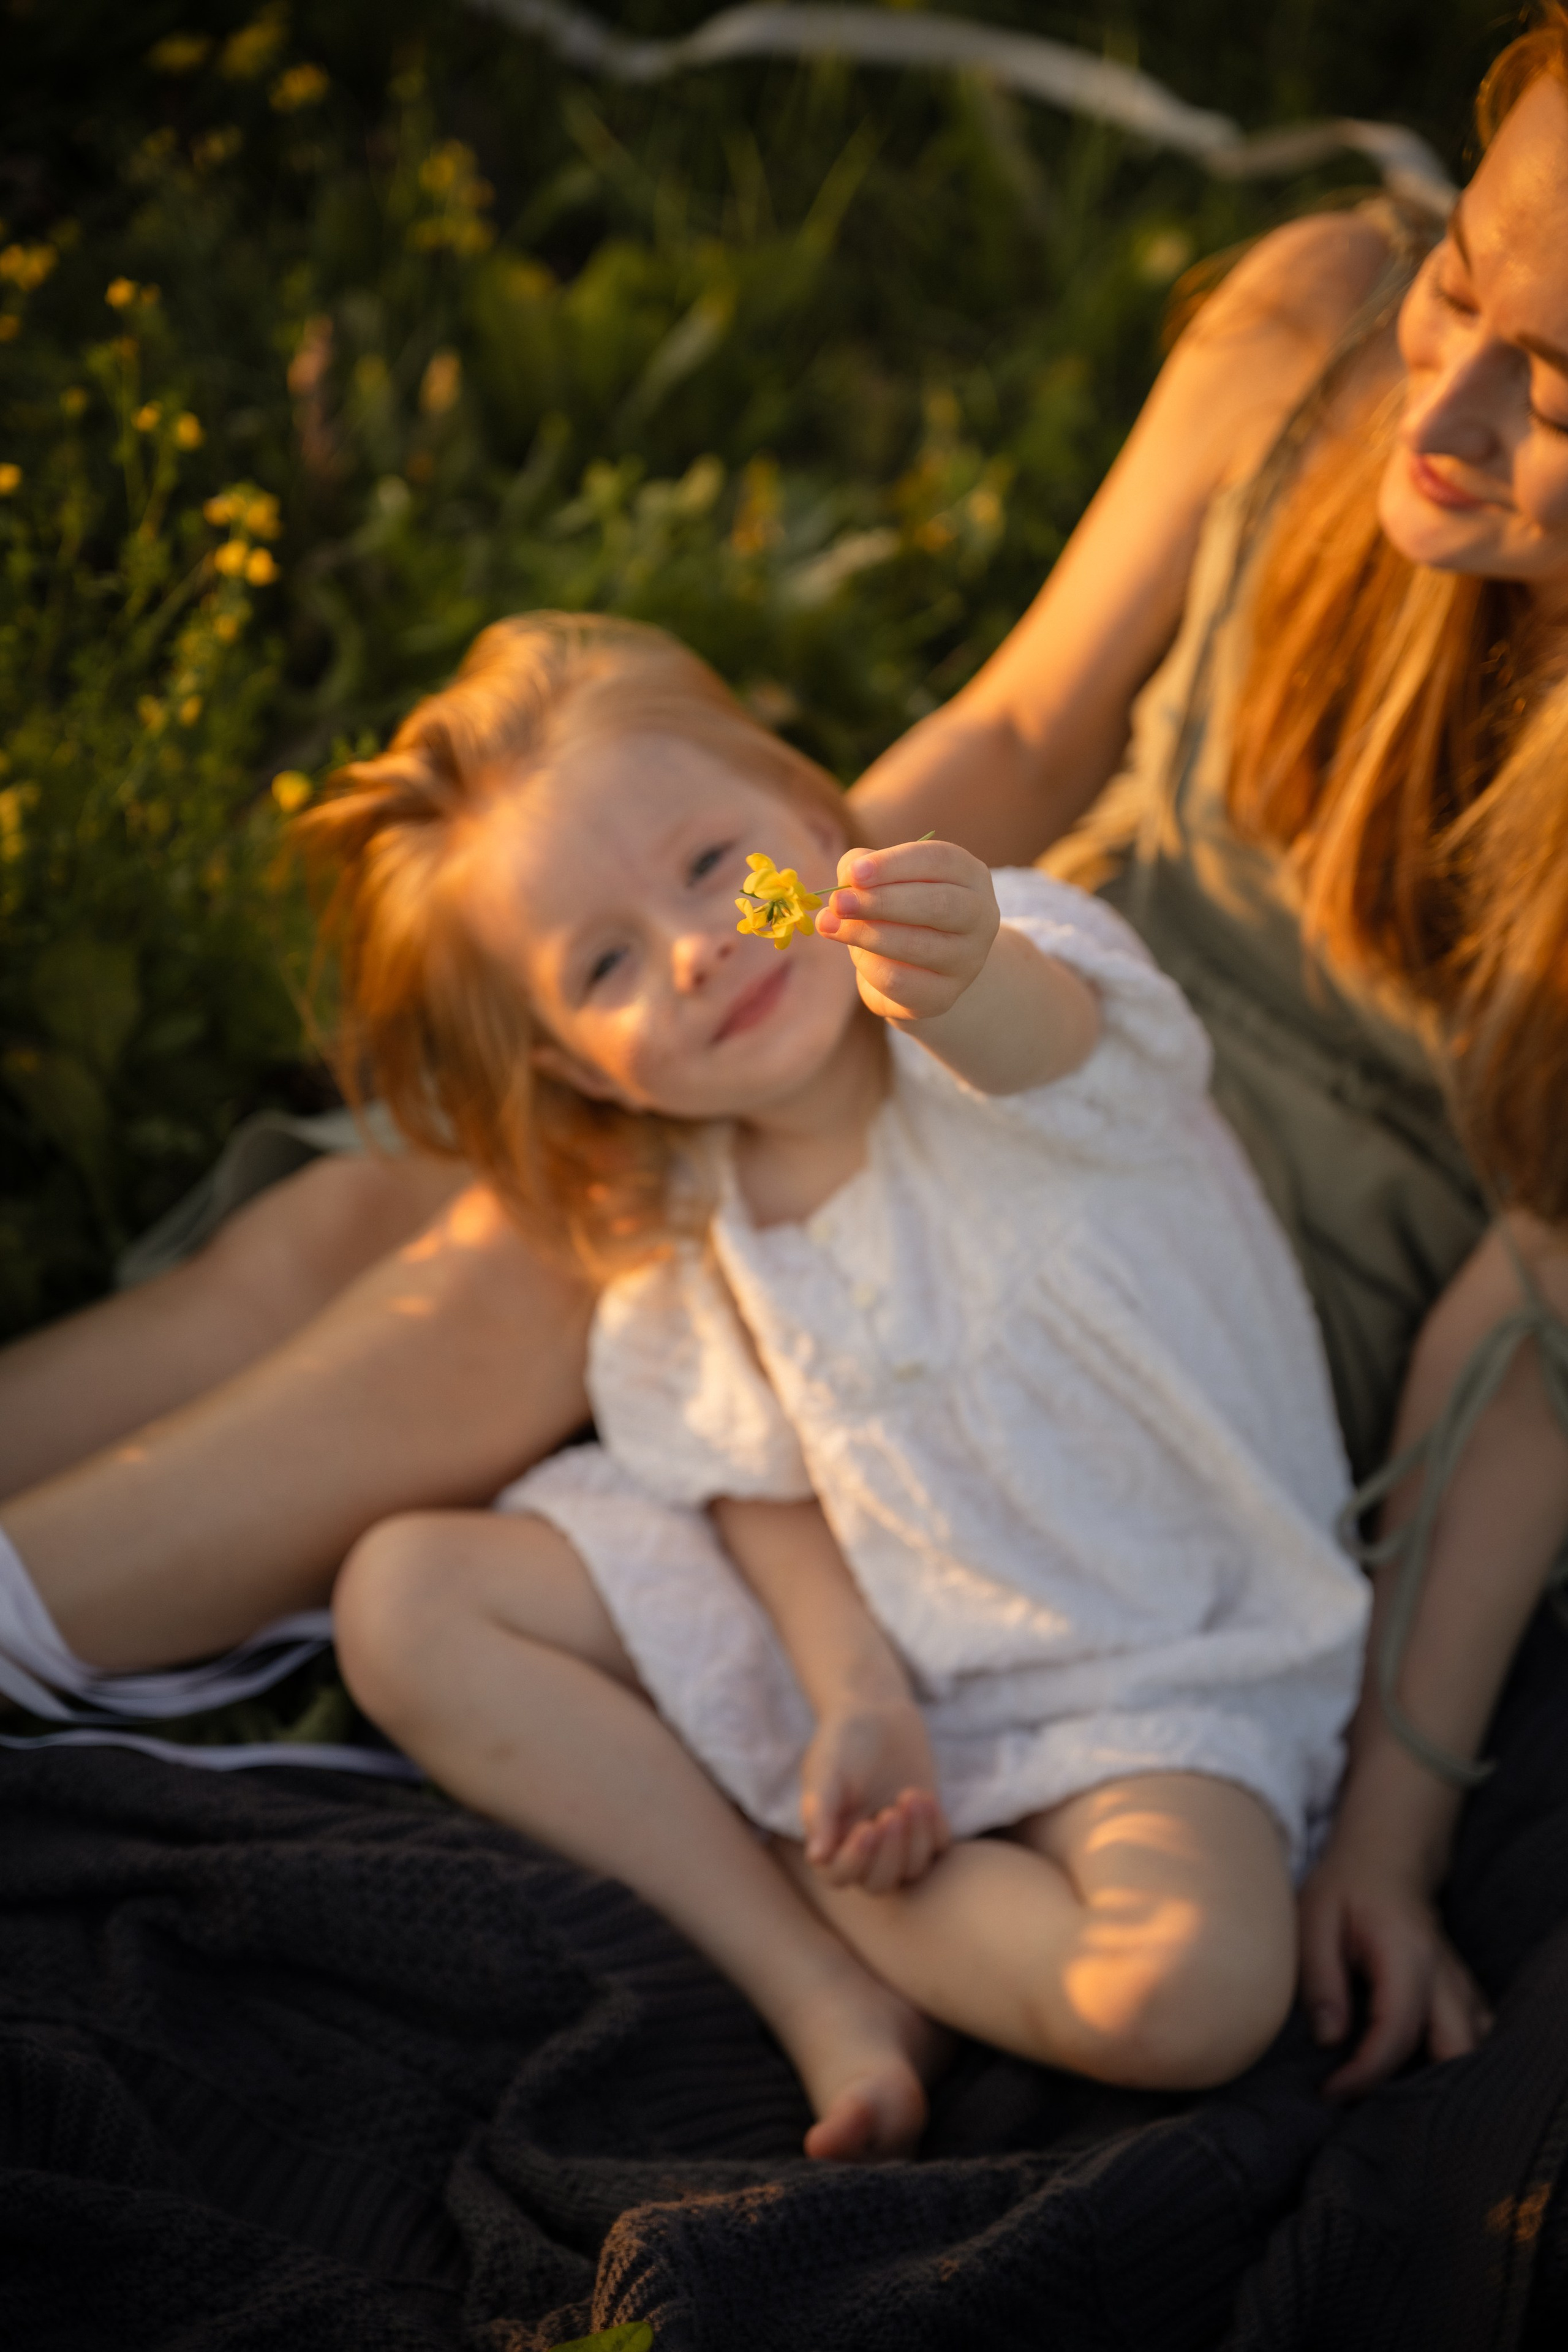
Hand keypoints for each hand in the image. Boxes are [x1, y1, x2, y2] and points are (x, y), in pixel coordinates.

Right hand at [800, 1698, 951, 1891]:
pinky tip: (923, 1797)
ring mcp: (897, 1841)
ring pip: (912, 1870)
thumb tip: (816, 1857)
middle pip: (879, 1882)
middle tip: (891, 1812)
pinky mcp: (924, 1826)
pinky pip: (938, 1848)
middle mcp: (864, 1849)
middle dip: (890, 1853)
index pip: (838, 1875)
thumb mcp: (825, 1769)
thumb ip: (820, 1812)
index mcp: (831, 1839)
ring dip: (915, 1839)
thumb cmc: (842, 1741)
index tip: (867, 1827)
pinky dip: (934, 1829)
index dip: (854, 1861)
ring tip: (911, 1795)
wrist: (875, 1712)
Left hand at [815, 838, 999, 1024]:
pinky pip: (902, 981)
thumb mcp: (882, 881)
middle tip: (838, 903)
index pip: (939, 860)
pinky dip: (870, 967)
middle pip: (938, 904)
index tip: (854, 873)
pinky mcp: (944, 996)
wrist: (918, 972)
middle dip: (882, 902)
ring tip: (830, 926)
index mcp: (969, 875)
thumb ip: (861, 870)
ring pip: (918, 946)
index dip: (895, 865)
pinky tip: (857, 956)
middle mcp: (980, 916)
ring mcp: (968, 960)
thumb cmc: (898, 912)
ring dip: (867, 935)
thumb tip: (844, 883)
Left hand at [1299, 1839, 1492, 2098]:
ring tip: (1388, 2087)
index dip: (1366, 2073)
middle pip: (1455, 2050)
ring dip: (1439, 2075)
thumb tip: (1330, 2041)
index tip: (1330, 2091)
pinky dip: (1450, 2058)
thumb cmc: (1343, 1889)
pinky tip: (1413, 2066)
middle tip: (1365, 2100)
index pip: (1397, 2033)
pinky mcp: (1461, 1990)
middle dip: (1417, 2088)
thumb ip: (1321, 1979)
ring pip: (1473, 2046)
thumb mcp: (1313, 1920)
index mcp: (1406, 1956)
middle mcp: (1444, 1974)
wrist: (1383, 1858)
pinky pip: (1472, 2035)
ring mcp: (1459, 1983)